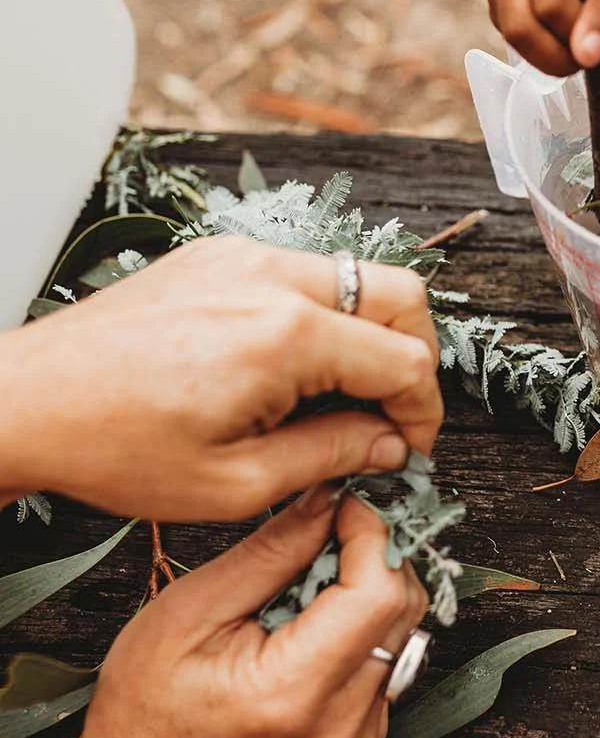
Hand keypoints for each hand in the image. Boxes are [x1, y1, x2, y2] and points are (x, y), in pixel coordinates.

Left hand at [0, 236, 443, 521]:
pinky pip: (300, 273)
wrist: (25, 402)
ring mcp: (244, 257)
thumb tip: (390, 446)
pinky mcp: (218, 255)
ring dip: (367, 333)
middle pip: (400, 296)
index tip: (409, 449)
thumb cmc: (115, 447)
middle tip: (393, 413)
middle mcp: (273, 278)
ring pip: (354, 277)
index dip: (422, 413)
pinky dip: (319, 315)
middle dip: (414, 357)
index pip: (405, 360)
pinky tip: (289, 369)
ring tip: (337, 396)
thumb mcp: (235, 482)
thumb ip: (332, 456)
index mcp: (286, 336)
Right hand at [75, 490, 430, 737]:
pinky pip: (391, 654)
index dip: (372, 533)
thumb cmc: (146, 703)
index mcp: (291, 691)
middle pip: (401, 606)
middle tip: (327, 528)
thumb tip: (330, 497)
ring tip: (312, 577)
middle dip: (373, 552)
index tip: (347, 501)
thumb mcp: (191, 610)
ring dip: (372, 584)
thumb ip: (272, 551)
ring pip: (405, 626)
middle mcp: (339, 721)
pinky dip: (366, 621)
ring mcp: (357, 734)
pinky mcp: (362, 733)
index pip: (378, 593)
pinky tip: (316, 617)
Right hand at [482, 0, 599, 75]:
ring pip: (509, 35)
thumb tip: (586, 55)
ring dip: (547, 54)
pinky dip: (535, 43)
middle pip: (520, 26)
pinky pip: (505, 32)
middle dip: (557, 56)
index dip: (579, 34)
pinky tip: (558, 26)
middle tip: (587, 57)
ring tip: (578, 40)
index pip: (551, 4)